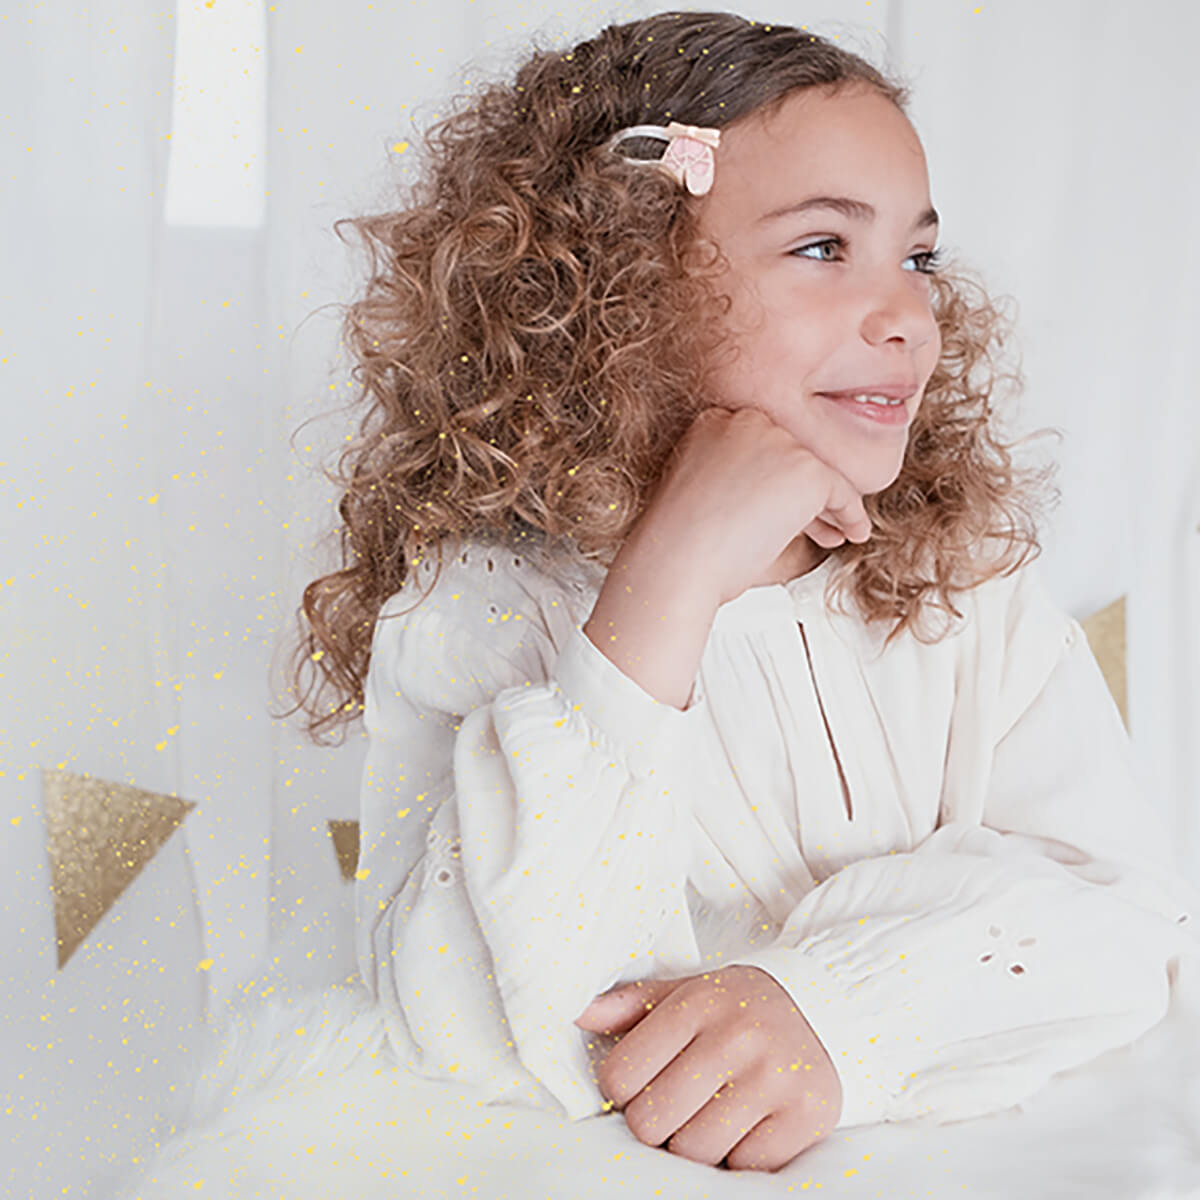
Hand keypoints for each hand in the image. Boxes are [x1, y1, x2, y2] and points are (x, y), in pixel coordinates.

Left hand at [573, 966, 842, 1171]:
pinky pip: (743, 1167)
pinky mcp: (806, 1116)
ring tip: (713, 1112)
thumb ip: (631, 1003)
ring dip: (696, 1142)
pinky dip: (739, 1155)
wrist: (830, 1005)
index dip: (622, 1090)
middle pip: (651, 1122)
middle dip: (655, 1122)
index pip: (620, 1077)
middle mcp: (735, 1038)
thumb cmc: (742, 1005)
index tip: (642, 1082)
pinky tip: (748, 1123)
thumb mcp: (688, 990)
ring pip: (694, 1151)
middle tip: (677, 1103)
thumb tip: (578, 1014)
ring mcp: (773, 1078)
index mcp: (697, 1004)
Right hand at [629, 406, 872, 607]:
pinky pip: (842, 491)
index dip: (777, 482)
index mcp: (713, 421)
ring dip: (827, 506)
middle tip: (816, 528)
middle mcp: (746, 419)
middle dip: (804, 494)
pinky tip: (853, 533)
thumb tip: (781, 494)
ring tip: (832, 534)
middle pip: (792, 454)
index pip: (762, 446)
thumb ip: (737, 477)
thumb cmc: (681, 544)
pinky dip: (851, 515)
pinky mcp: (806, 466)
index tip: (781, 512)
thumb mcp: (703, 495)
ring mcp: (778, 440)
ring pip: (817, 472)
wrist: (676, 560)